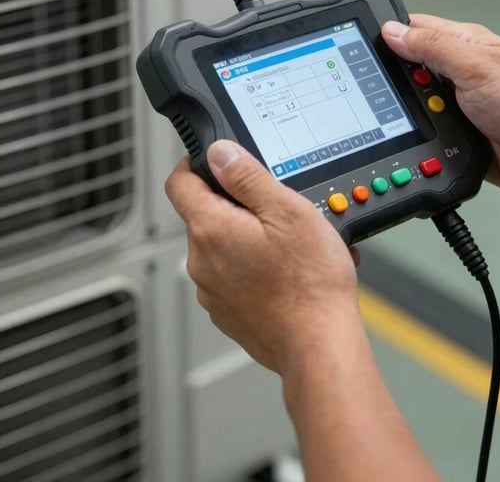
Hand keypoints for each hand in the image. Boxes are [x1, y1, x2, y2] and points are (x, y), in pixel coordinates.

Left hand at [165, 140, 360, 373]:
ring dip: (250, 238)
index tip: (216, 161)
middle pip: (207, 215)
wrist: (320, 346)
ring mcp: (213, 292)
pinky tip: (289, 272)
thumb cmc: (309, 282)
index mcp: (210, 229)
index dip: (196, 164)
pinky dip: (256, 268)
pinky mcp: (228, 313)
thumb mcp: (287, 210)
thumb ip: (247, 176)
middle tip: (279, 209)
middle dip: (238, 205)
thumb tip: (219, 153)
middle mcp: (202, 262)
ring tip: (293, 246)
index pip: (179, 183)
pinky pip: (235, 277)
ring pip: (224, 247)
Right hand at [382, 15, 499, 195]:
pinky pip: (427, 132)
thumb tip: (393, 31)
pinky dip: (420, 136)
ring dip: (408, 113)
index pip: (415, 28)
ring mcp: (459, 104)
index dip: (389, 33)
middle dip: (394, 81)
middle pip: (408, 69)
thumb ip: (433, 47)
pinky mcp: (459, 133)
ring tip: (411, 119)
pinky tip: (419, 140)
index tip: (363, 45)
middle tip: (393, 93)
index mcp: (464, 44)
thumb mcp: (476, 67)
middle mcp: (459, 71)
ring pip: (414, 103)